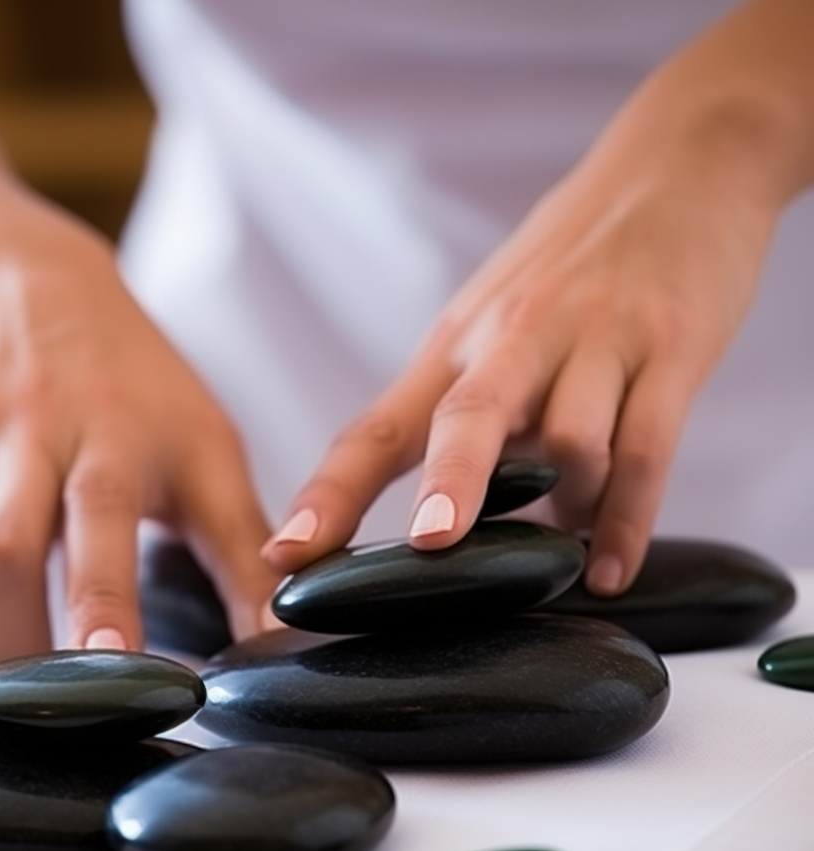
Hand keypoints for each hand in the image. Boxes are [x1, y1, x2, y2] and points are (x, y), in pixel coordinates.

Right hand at [0, 218, 279, 667]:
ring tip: (6, 686)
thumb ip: (242, 548)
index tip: (114, 672)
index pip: (102, 519)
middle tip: (46, 714)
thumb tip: (278, 640)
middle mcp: (30, 427)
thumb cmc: (139, 386)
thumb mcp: (207, 451)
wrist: (30, 288)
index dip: (102, 603)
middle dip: (17, 646)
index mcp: (116, 429)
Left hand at [263, 96, 779, 593]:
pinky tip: (608, 571)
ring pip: (571, 443)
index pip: (374, 431)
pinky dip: (627, 520)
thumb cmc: (567, 268)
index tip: (285, 554)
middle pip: (469, 418)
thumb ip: (466, 415)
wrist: (679, 164)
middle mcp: (514, 338)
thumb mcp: (492, 327)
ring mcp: (595, 339)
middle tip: (430, 542)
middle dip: (450, 482)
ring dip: (567, 507)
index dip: (327, 496)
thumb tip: (440, 521)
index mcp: (455, 346)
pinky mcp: (671, 346)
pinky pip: (647, 450)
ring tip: (566, 546)